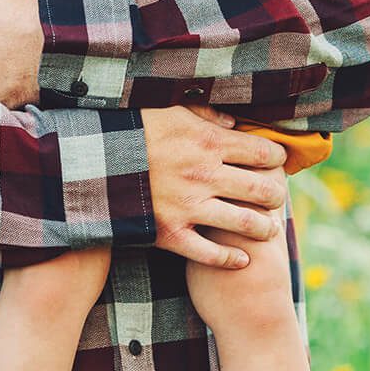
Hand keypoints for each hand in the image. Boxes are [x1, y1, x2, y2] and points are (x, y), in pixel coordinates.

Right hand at [140, 105, 288, 268]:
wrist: (89, 164)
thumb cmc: (130, 131)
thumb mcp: (167, 110)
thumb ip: (203, 113)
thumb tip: (232, 122)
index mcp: (207, 142)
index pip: (261, 152)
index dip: (277, 158)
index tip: (279, 162)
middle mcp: (204, 175)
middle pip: (261, 189)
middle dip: (277, 196)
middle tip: (278, 199)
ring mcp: (188, 207)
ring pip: (244, 224)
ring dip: (264, 228)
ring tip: (270, 230)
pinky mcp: (170, 233)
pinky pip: (210, 253)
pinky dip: (231, 259)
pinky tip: (242, 259)